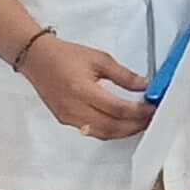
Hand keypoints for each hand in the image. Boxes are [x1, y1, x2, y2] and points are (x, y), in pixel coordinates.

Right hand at [21, 33, 155, 140]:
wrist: (37, 59)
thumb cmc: (64, 56)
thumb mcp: (99, 59)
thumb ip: (124, 75)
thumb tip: (144, 86)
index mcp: (82, 90)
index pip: (117, 109)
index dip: (138, 112)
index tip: (152, 108)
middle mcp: (74, 108)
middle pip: (112, 127)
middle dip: (135, 125)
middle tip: (150, 119)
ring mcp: (68, 117)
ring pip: (103, 133)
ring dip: (124, 131)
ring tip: (140, 123)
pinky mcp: (65, 121)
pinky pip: (92, 132)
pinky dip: (110, 131)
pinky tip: (121, 124)